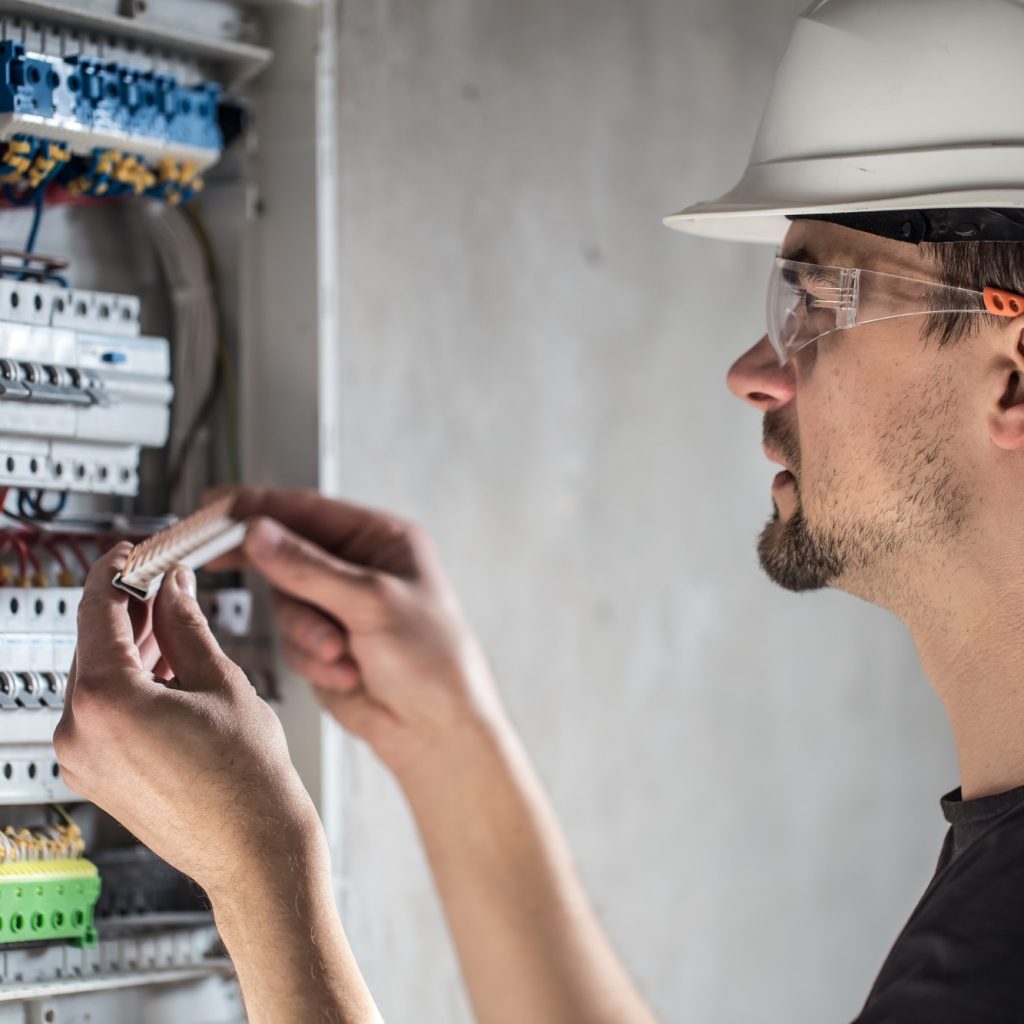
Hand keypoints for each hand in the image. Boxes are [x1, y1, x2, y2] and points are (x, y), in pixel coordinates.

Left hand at [54, 543, 322, 902]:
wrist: (254, 850)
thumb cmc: (247, 782)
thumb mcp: (221, 681)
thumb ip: (186, 624)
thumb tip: (172, 587)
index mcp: (106, 700)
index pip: (98, 609)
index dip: (117, 571)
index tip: (132, 554)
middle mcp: (79, 731)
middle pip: (94, 643)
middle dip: (129, 608)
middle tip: (165, 583)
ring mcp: (82, 758)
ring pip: (98, 677)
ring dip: (132, 645)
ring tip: (174, 623)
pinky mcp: (96, 775)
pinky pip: (102, 711)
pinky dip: (130, 683)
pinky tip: (167, 668)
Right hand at [217, 488, 508, 779]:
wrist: (437, 729)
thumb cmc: (433, 659)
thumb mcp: (371, 603)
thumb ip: (309, 569)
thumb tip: (257, 532)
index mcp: (381, 539)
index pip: (309, 510)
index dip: (259, 506)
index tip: (215, 507)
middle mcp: (359, 567)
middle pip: (288, 555)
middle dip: (283, 582)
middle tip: (220, 563)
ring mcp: (340, 606)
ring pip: (285, 603)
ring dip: (306, 632)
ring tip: (339, 651)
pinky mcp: (326, 643)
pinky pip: (292, 640)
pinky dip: (312, 659)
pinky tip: (347, 673)